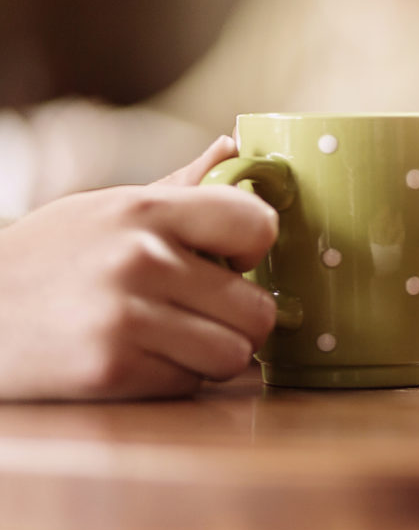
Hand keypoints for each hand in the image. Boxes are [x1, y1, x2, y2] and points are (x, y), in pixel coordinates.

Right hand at [0, 137, 278, 399]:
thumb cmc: (47, 259)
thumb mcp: (106, 209)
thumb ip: (180, 186)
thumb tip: (236, 146)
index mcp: (147, 210)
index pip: (257, 224)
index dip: (253, 248)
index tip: (228, 259)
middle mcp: (141, 257)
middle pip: (259, 309)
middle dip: (237, 318)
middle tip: (198, 312)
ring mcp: (126, 315)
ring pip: (234, 354)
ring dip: (210, 353)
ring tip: (167, 337)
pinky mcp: (110, 369)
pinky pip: (190, 383)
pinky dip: (172, 378)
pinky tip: (135, 358)